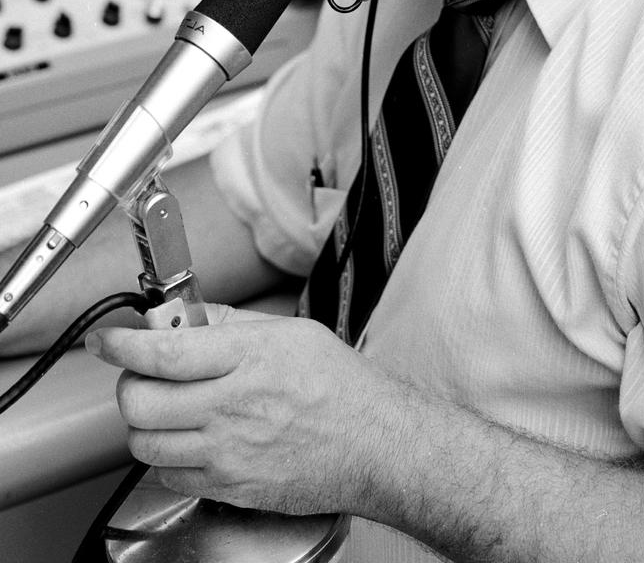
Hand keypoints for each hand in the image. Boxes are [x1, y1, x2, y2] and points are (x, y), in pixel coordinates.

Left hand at [86, 305, 386, 516]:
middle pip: (140, 403)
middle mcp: (232, 407)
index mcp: (248, 359)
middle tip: (142, 375)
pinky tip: (189, 440)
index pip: (162, 352)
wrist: (375, 443)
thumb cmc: (341, 386)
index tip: (106, 341)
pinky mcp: (230, 487)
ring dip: (144, 424)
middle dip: (129, 385)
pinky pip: (170, 476)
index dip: (122, 346)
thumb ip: (234, 324)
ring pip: (146, 444)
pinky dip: (166, 457)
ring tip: (166, 409)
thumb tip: (190, 317)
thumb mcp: (292, 333)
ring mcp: (228, 453)